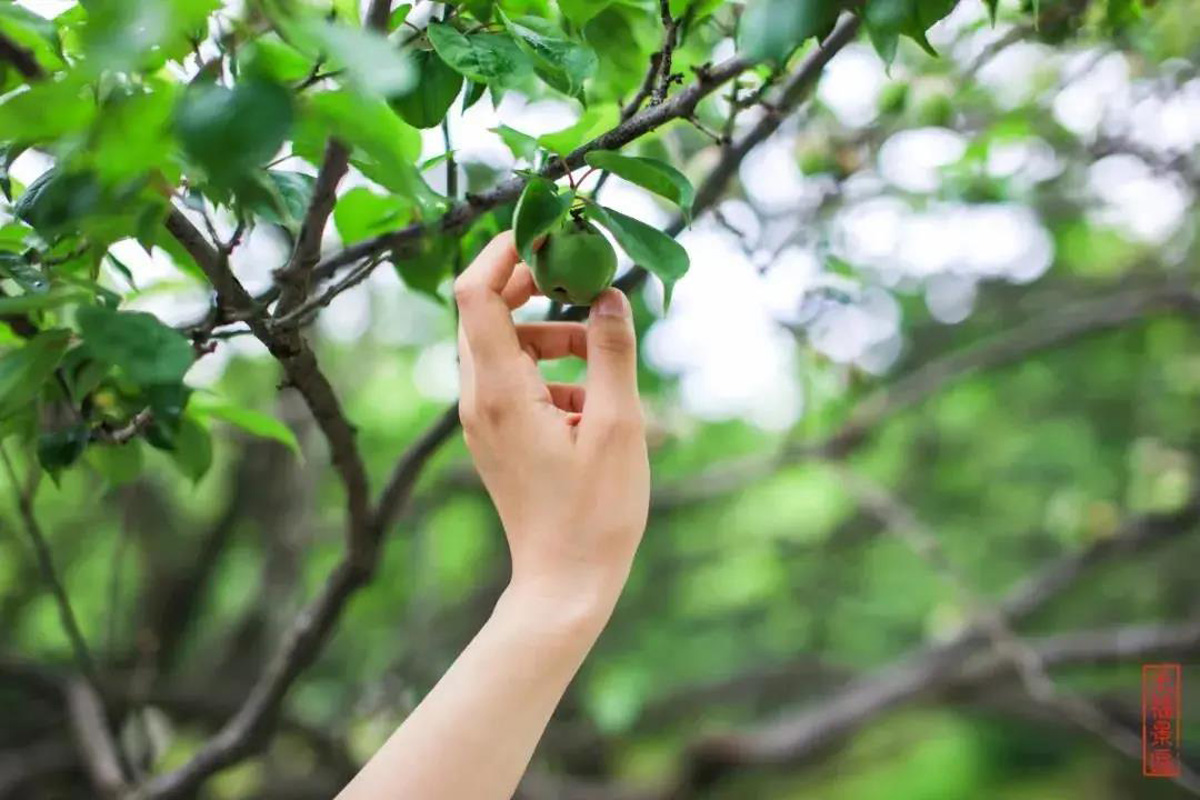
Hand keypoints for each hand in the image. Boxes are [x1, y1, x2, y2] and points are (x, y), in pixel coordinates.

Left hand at [454, 232, 649, 621]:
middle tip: (582, 277)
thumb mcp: (618, 425)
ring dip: (547, 330)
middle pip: (484, 312)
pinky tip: (591, 398)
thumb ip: (611, 352)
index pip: (476, 293)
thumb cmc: (595, 513)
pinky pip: (510, 379)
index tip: (550, 234)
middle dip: (532, 285)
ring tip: (598, 348)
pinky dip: (546, 368)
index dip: (505, 252)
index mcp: (500, 391)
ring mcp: (481, 420)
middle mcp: (477, 400)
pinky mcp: (495, 436)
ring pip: (501, 345)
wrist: (564, 585)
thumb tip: (609, 293)